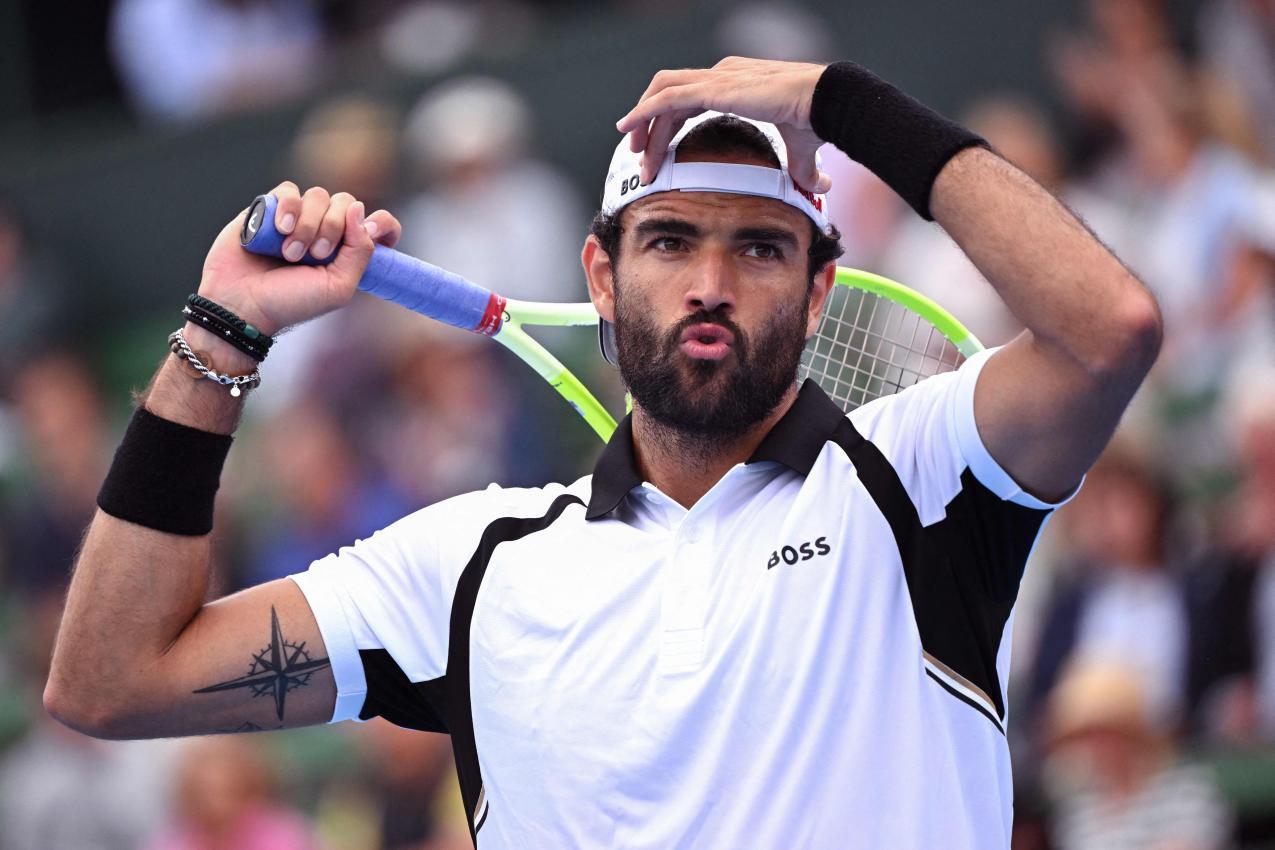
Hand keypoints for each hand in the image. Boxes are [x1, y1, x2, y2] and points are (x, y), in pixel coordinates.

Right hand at [198, 181, 401, 335]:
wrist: (242, 304)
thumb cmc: (290, 302)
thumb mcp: (338, 287)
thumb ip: (359, 251)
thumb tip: (360, 209)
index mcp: (347, 251)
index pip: (377, 223)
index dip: (383, 224)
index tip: (372, 233)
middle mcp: (325, 230)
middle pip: (346, 202)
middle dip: (333, 228)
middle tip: (315, 255)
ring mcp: (298, 217)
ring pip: (318, 195)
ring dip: (307, 224)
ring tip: (290, 253)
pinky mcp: (269, 209)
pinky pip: (289, 190)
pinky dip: (288, 207)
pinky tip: (281, 229)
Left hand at [615, 56, 829, 192]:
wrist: (826, 102)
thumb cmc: (818, 120)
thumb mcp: (801, 150)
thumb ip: (801, 167)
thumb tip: (819, 185)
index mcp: (736, 84)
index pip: (689, 100)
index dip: (668, 125)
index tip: (659, 155)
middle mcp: (721, 75)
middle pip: (670, 97)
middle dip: (651, 127)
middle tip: (641, 158)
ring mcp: (715, 78)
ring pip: (662, 95)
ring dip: (643, 122)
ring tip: (634, 151)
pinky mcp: (713, 87)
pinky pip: (665, 98)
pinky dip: (643, 112)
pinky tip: (628, 129)